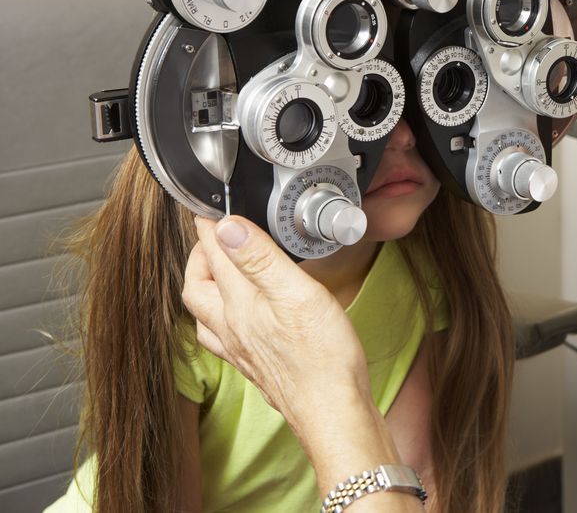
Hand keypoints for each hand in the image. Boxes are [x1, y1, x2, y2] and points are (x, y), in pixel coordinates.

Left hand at [183, 216, 419, 508]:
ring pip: (204, 316)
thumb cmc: (322, 357)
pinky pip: (221, 338)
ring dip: (204, 288)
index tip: (207, 210)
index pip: (215, 257)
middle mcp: (232, 329)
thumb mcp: (297, 293)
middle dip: (200, 257)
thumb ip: (261, 259)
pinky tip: (235, 320)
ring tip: (218, 273)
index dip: (209, 229)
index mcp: (239, 305)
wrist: (332, 411)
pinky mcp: (255, 366)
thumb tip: (227, 228)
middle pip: (197, 288)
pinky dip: (218, 319)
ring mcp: (241, 351)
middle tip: (214, 238)